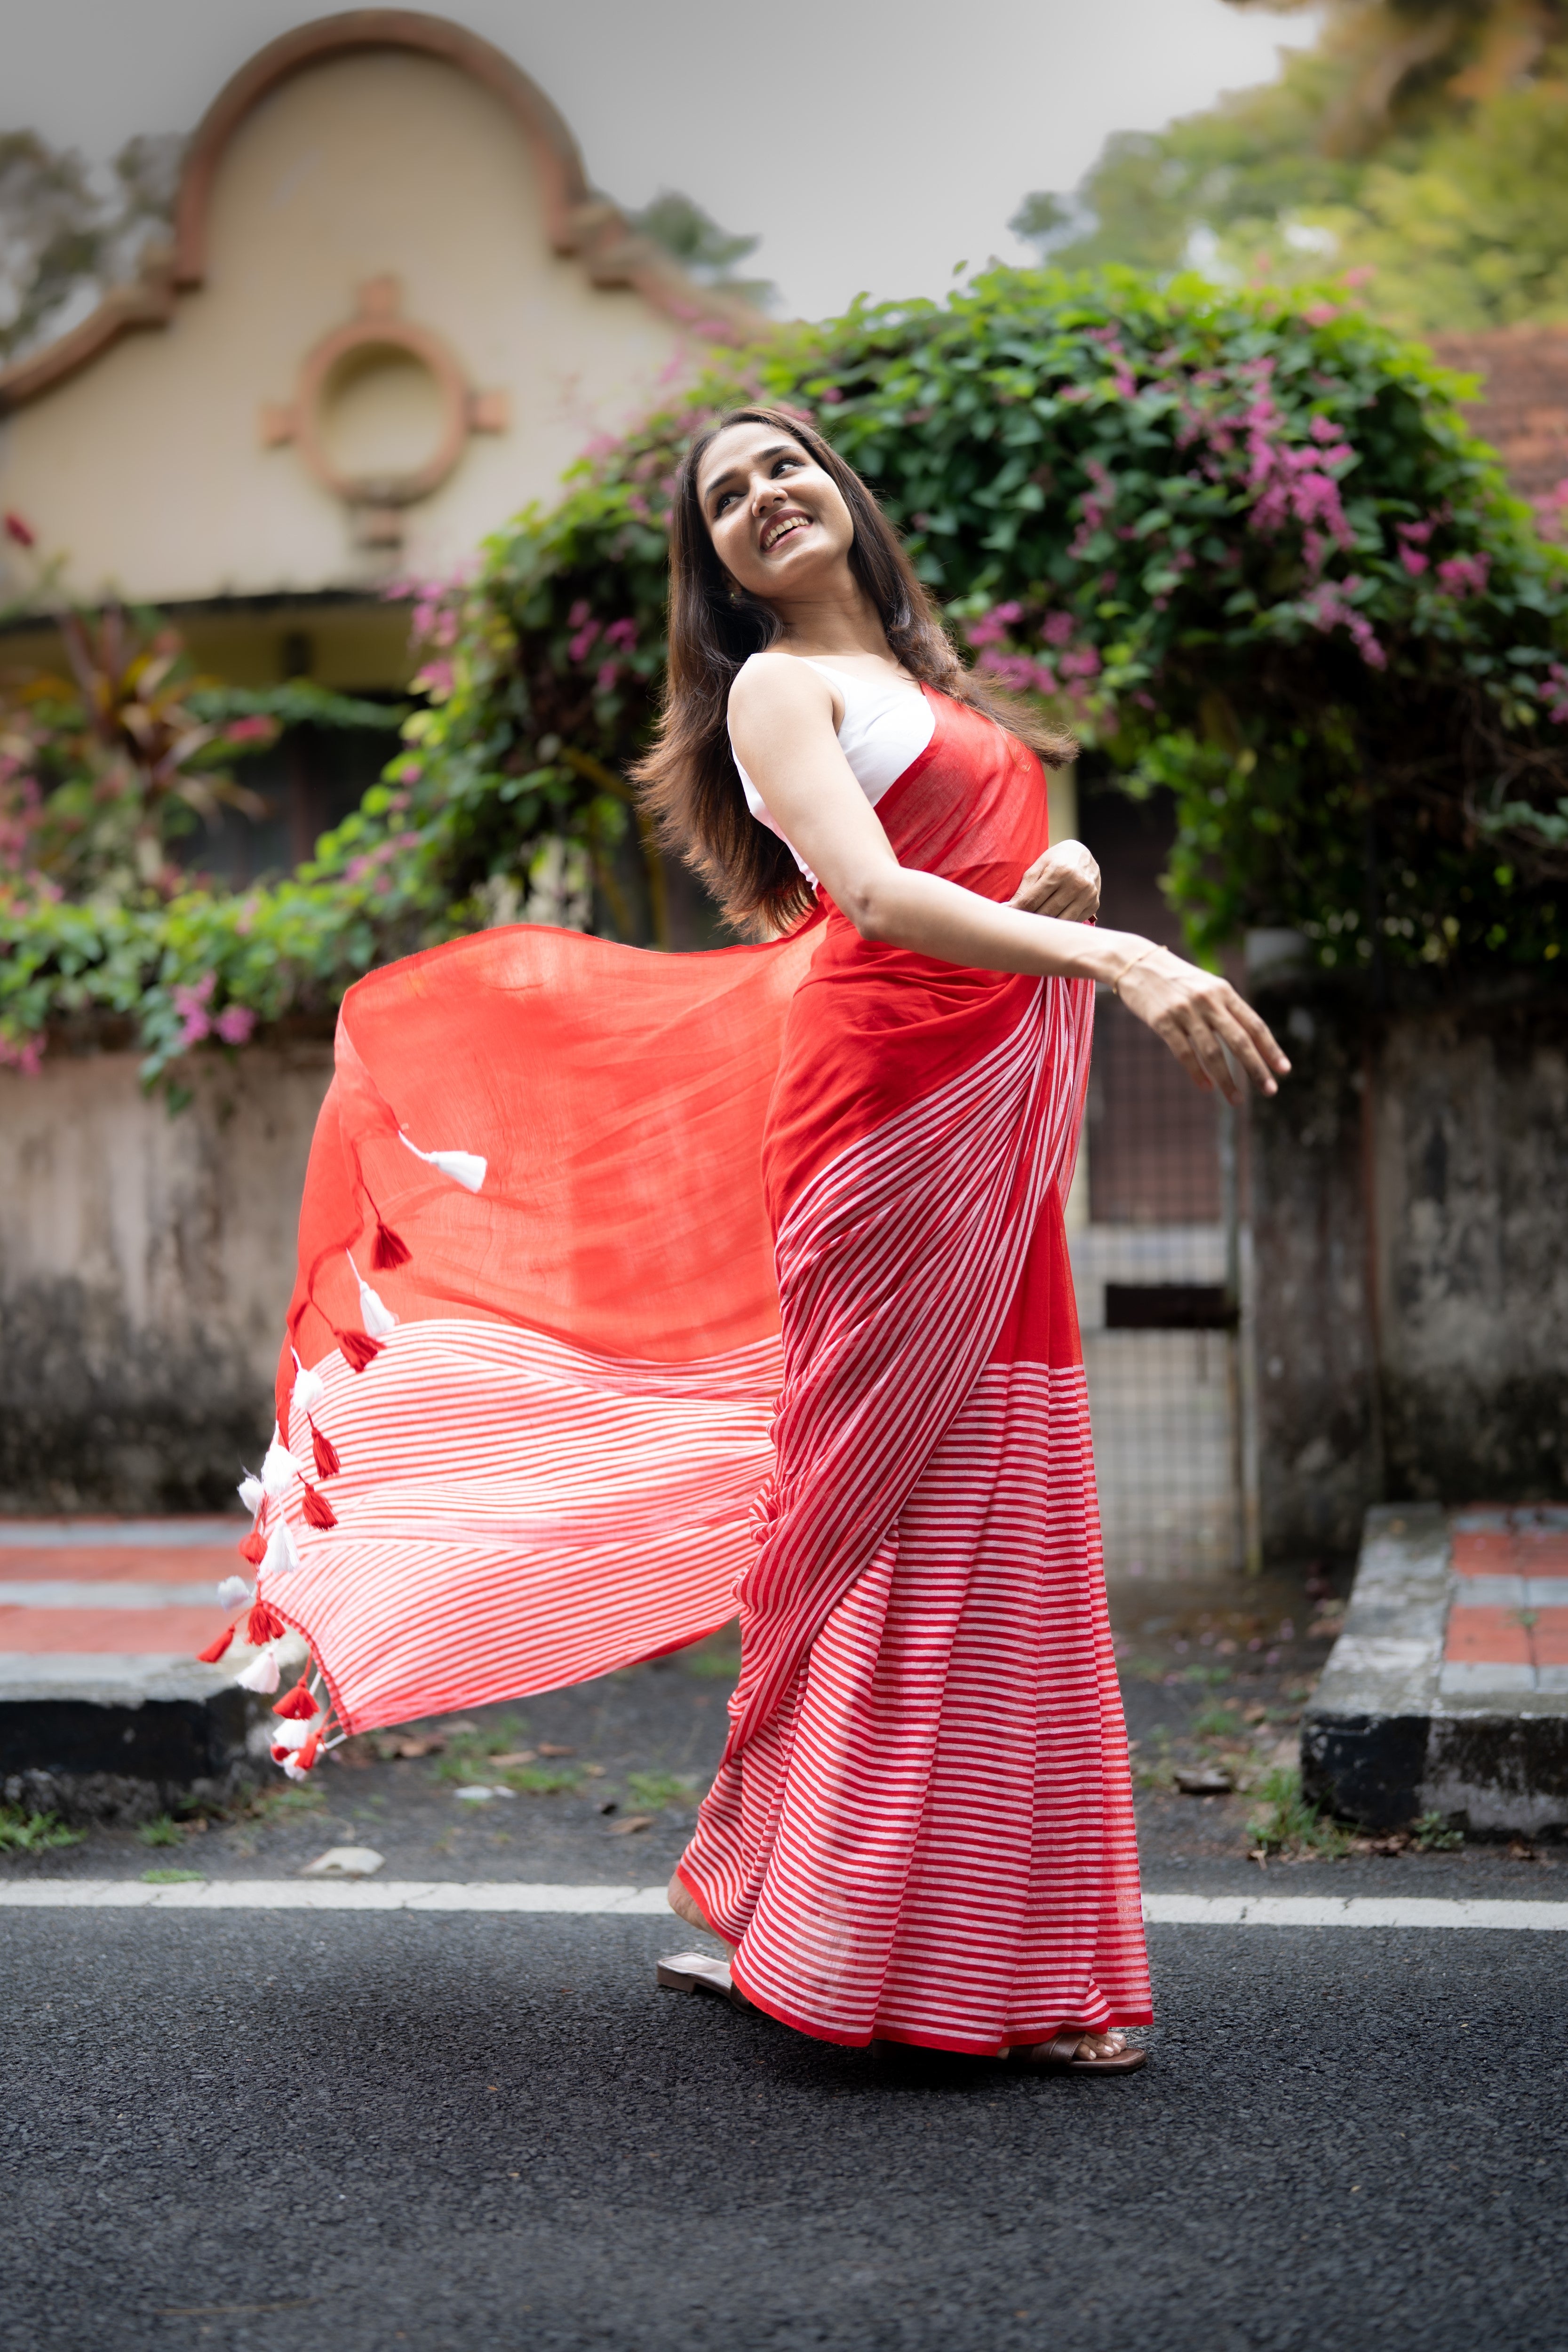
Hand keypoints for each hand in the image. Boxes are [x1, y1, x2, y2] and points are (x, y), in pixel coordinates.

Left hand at [1009, 839, 1100, 921]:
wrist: (1083, 855)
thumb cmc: (1056, 860)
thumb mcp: (1038, 868)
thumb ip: (1023, 889)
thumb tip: (1008, 909)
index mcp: (1059, 871)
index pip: (1032, 900)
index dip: (1017, 911)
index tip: (1007, 918)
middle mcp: (1076, 883)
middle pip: (1046, 913)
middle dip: (1029, 921)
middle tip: (1017, 926)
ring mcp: (1088, 896)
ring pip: (1060, 921)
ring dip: (1044, 927)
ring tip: (1032, 928)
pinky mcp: (1094, 905)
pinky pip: (1072, 922)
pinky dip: (1059, 925)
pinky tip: (1050, 923)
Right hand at [1115, 945, 1290, 1104]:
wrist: (1137, 964)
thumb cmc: (1177, 980)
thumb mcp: (1207, 987)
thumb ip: (1226, 1008)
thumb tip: (1250, 1039)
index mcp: (1224, 991)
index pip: (1254, 1024)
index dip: (1271, 1048)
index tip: (1284, 1070)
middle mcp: (1208, 1001)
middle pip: (1239, 1040)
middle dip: (1256, 1068)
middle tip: (1269, 1090)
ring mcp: (1185, 1011)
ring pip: (1212, 1052)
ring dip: (1226, 1079)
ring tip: (1236, 1099)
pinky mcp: (1162, 1021)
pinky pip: (1184, 1052)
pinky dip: (1197, 1072)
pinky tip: (1206, 1087)